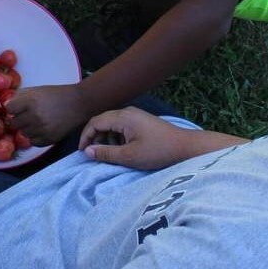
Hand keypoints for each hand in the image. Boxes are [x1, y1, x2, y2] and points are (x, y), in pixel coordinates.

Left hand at [6, 84, 85, 145]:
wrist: (77, 103)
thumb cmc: (55, 95)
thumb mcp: (37, 90)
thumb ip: (20, 96)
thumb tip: (6, 105)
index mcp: (30, 102)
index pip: (9, 109)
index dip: (13, 108)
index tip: (18, 107)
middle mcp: (34, 116)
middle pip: (14, 123)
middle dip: (19, 118)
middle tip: (29, 114)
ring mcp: (41, 129)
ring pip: (23, 133)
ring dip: (27, 128)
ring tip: (38, 120)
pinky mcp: (48, 139)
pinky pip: (33, 141)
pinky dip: (35, 136)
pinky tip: (42, 128)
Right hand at [78, 107, 194, 169]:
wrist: (185, 147)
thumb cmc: (158, 152)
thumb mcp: (130, 156)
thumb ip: (106, 153)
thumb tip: (87, 151)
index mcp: (123, 117)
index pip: (95, 122)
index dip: (85, 136)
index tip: (82, 153)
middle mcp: (127, 112)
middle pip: (102, 121)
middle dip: (94, 137)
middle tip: (93, 155)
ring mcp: (135, 115)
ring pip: (111, 124)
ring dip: (105, 138)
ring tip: (108, 154)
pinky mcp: (141, 121)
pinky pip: (121, 126)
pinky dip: (116, 137)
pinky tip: (121, 150)